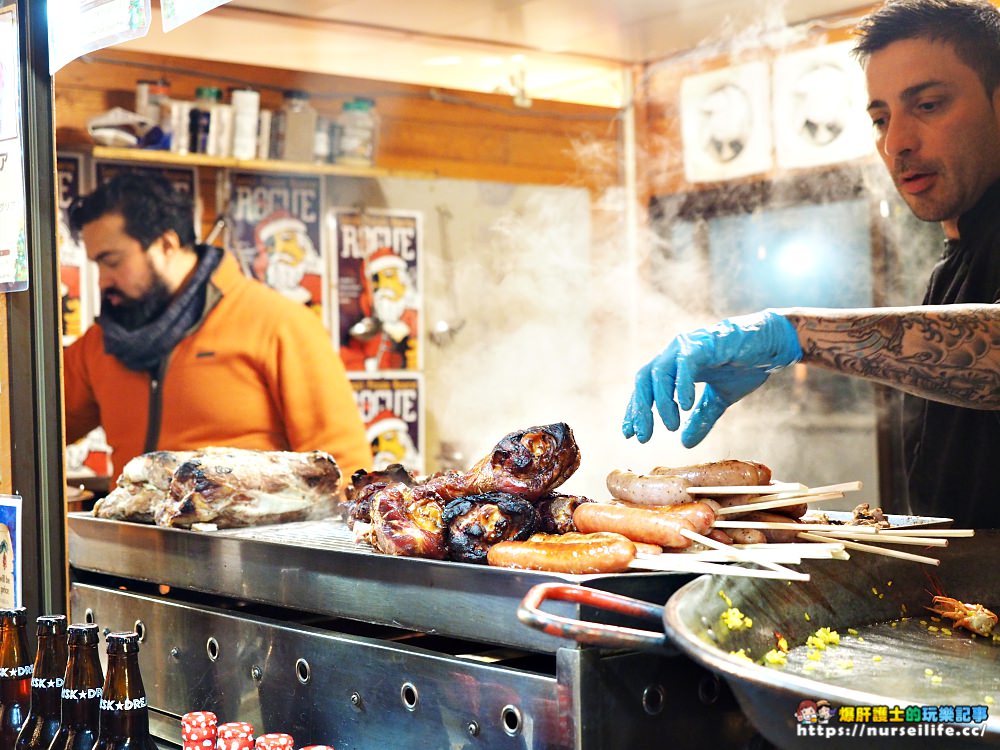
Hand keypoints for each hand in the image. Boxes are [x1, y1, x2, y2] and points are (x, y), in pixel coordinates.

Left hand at [622, 310, 802, 446]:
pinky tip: (686, 406)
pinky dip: (682, 384)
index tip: (630, 434)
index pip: (646, 388)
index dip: (636, 411)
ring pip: (660, 372)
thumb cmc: (744, 366)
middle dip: (641, 410)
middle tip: (642, 437)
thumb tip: (685, 444)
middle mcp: (675, 353)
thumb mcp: (719, 400)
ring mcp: (688, 346)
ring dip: (662, 401)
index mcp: (674, 366)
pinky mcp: (705, 342)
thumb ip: (701, 419)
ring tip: (670, 426)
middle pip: (644, 380)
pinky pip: (686, 363)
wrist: (772, 345)